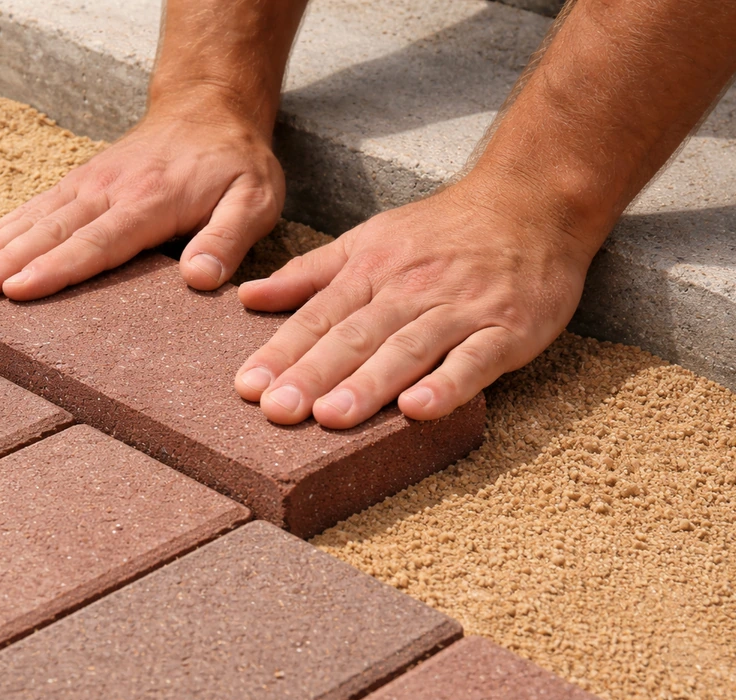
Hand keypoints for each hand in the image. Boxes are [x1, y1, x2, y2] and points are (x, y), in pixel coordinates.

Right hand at [0, 101, 284, 298]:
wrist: (211, 108)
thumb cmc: (235, 164)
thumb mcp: (254, 199)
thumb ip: (228, 238)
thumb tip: (199, 279)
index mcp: (151, 202)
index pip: (98, 242)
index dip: (57, 269)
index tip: (18, 291)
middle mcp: (110, 191)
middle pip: (52, 232)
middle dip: (6, 262)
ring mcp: (90, 184)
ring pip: (35, 218)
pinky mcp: (81, 182)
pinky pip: (36, 205)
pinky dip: (2, 226)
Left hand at [233, 178, 595, 426]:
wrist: (531, 201)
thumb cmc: (441, 231)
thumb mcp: (367, 240)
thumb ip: (309, 273)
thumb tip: (248, 297)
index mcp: (371, 269)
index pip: (318, 317)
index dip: (282, 352)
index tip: (248, 387)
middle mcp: (409, 289)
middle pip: (355, 336)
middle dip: (313, 374)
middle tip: (276, 411)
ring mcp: (458, 309)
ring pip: (406, 348)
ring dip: (368, 384)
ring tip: (331, 418)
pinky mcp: (506, 328)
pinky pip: (474, 359)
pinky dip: (447, 384)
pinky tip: (418, 410)